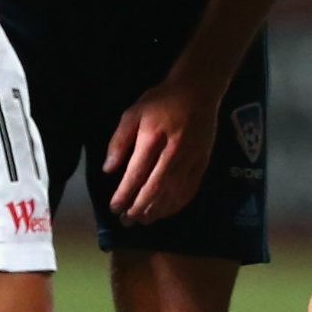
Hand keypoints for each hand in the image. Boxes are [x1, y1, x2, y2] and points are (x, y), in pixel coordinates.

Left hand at [102, 67, 219, 223]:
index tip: (114, 207)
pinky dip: (176, 204)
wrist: (197, 91)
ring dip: (156, 210)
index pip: (136, 173)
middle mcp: (173, 150)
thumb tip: (109, 170)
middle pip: (155, 187)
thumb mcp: (132, 113)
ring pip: (173, 192)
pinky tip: (164, 212)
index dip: (125, 194)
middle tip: (126, 220)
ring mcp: (191, 158)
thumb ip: (119, 141)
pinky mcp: (203, 162)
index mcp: (152, 136)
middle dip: (139, 207)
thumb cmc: (160, 101)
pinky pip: (189, 189)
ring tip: (142, 220)